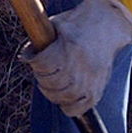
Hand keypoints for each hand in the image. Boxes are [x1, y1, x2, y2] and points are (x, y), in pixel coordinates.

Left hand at [28, 0, 131, 115]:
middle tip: (43, 71)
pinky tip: (64, 95)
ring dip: (51, 92)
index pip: (42, 64)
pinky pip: (79, 108)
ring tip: (51, 83)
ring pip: (63, 97)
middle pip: (51, 83)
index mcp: (70, 46)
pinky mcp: (97, 89)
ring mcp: (91, 79)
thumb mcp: (56, 24)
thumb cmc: (77, 24)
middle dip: (42, 77)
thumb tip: (24, 58)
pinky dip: (68, 106)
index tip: (35, 58)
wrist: (107, 25)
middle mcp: (81, 65)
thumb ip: (39, 40)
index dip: (34, 61)